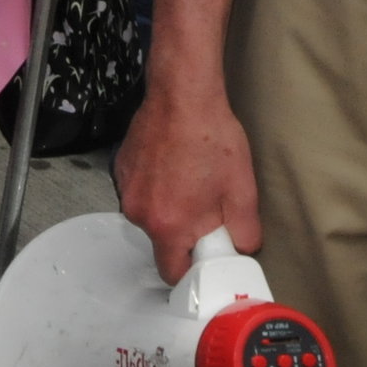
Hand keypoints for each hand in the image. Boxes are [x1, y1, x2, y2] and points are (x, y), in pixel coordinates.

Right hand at [114, 72, 263, 283]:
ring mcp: (126, 188)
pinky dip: (155, 185)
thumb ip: (245, 232)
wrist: (182, 94)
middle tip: (205, 207)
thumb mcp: (242, 191)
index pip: (172, 273)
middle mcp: (140, 212)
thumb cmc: (211, 138)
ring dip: (167, 207)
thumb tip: (241, 248)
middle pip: (161, 241)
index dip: (191, 269)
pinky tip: (173, 163)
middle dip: (182, 232)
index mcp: (168, 226)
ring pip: (149, 214)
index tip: (205, 255)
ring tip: (189, 178)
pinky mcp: (121, 168)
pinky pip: (139, 190)